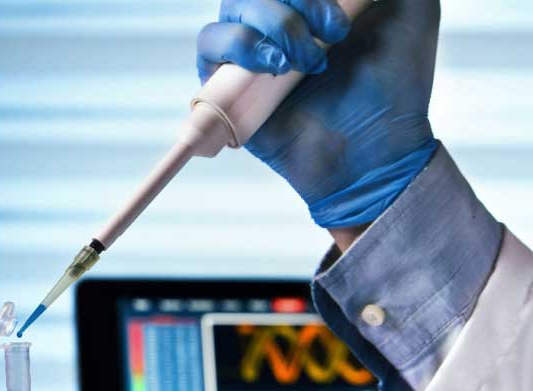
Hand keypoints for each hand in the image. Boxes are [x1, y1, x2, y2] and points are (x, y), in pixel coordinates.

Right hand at [197, 0, 439, 228]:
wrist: (379, 146)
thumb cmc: (396, 82)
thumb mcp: (411, 6)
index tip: (334, 12)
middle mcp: (277, 20)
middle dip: (294, 2)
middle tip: (335, 32)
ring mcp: (250, 53)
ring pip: (233, 8)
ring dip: (273, 25)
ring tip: (308, 61)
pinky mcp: (227, 88)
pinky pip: (210, 45)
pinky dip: (240, 47)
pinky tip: (276, 69)